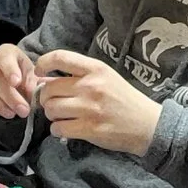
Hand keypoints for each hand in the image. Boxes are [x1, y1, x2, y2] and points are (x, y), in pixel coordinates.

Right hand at [0, 41, 40, 123]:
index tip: (16, 83)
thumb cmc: (24, 80)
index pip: (5, 56)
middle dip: (8, 96)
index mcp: (5, 52)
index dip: (10, 69)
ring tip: (10, 114)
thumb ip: (33, 82)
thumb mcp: (33, 77)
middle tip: (22, 110)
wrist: (14, 87)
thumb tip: (29, 90)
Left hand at [33, 50, 162, 156]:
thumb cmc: (124, 99)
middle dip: (46, 98)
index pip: (60, 58)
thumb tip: (43, 79)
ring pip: (51, 109)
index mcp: (96, 69)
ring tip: (63, 116)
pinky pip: (58, 128)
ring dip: (52, 115)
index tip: (39, 72)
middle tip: (55, 103)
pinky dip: (58, 130)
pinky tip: (67, 128)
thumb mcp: (105, 78)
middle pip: (49, 89)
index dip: (43, 63)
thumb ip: (78, 76)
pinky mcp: (89, 129)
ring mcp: (89, 108)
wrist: (148, 124)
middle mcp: (91, 86)